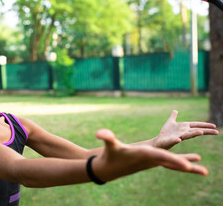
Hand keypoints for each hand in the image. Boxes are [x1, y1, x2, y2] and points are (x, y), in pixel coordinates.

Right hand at [92, 129, 208, 182]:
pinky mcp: (151, 162)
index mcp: (144, 156)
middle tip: (204, 171)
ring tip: (204, 170)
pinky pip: (169, 163)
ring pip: (173, 165)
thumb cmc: (110, 156)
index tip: (187, 165)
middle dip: (187, 166)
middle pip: (172, 164)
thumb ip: (106, 138)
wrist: (109, 169)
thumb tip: (100, 133)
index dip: (174, 160)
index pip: (161, 158)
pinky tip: (190, 162)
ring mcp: (152, 163)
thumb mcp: (109, 146)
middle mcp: (151, 161)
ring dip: (188, 166)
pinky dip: (180, 162)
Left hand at [153, 110, 218, 148]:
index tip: (215, 126)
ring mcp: (178, 137)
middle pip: (196, 131)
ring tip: (201, 132)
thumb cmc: (165, 133)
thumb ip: (173, 117)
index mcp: (184, 127)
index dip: (205, 125)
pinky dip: (177, 139)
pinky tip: (179, 139)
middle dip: (206, 131)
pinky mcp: (171, 141)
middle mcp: (183, 132)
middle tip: (217, 132)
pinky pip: (174, 140)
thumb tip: (175, 110)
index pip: (196, 125)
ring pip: (188, 135)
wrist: (158, 141)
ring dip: (194, 134)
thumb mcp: (170, 122)